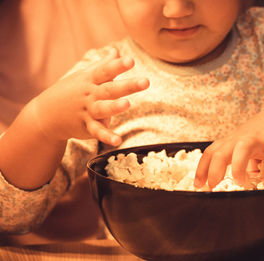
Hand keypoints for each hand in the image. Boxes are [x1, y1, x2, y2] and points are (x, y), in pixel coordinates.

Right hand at [28, 48, 148, 145]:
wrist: (46, 114)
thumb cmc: (72, 91)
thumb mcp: (85, 75)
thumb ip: (104, 65)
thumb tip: (116, 50)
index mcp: (90, 80)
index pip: (105, 71)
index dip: (118, 66)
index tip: (131, 60)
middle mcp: (89, 94)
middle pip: (109, 89)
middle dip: (128, 86)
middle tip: (146, 81)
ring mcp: (87, 111)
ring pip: (102, 109)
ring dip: (114, 107)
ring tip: (127, 104)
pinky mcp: (87, 127)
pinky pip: (97, 132)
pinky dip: (107, 137)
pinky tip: (118, 141)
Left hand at [194, 98, 263, 188]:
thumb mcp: (250, 144)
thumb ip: (243, 161)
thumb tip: (241, 181)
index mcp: (233, 140)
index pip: (211, 153)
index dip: (202, 169)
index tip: (198, 185)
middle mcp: (242, 139)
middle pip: (221, 152)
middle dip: (214, 171)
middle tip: (214, 189)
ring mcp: (259, 140)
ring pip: (242, 150)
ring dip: (238, 168)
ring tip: (241, 184)